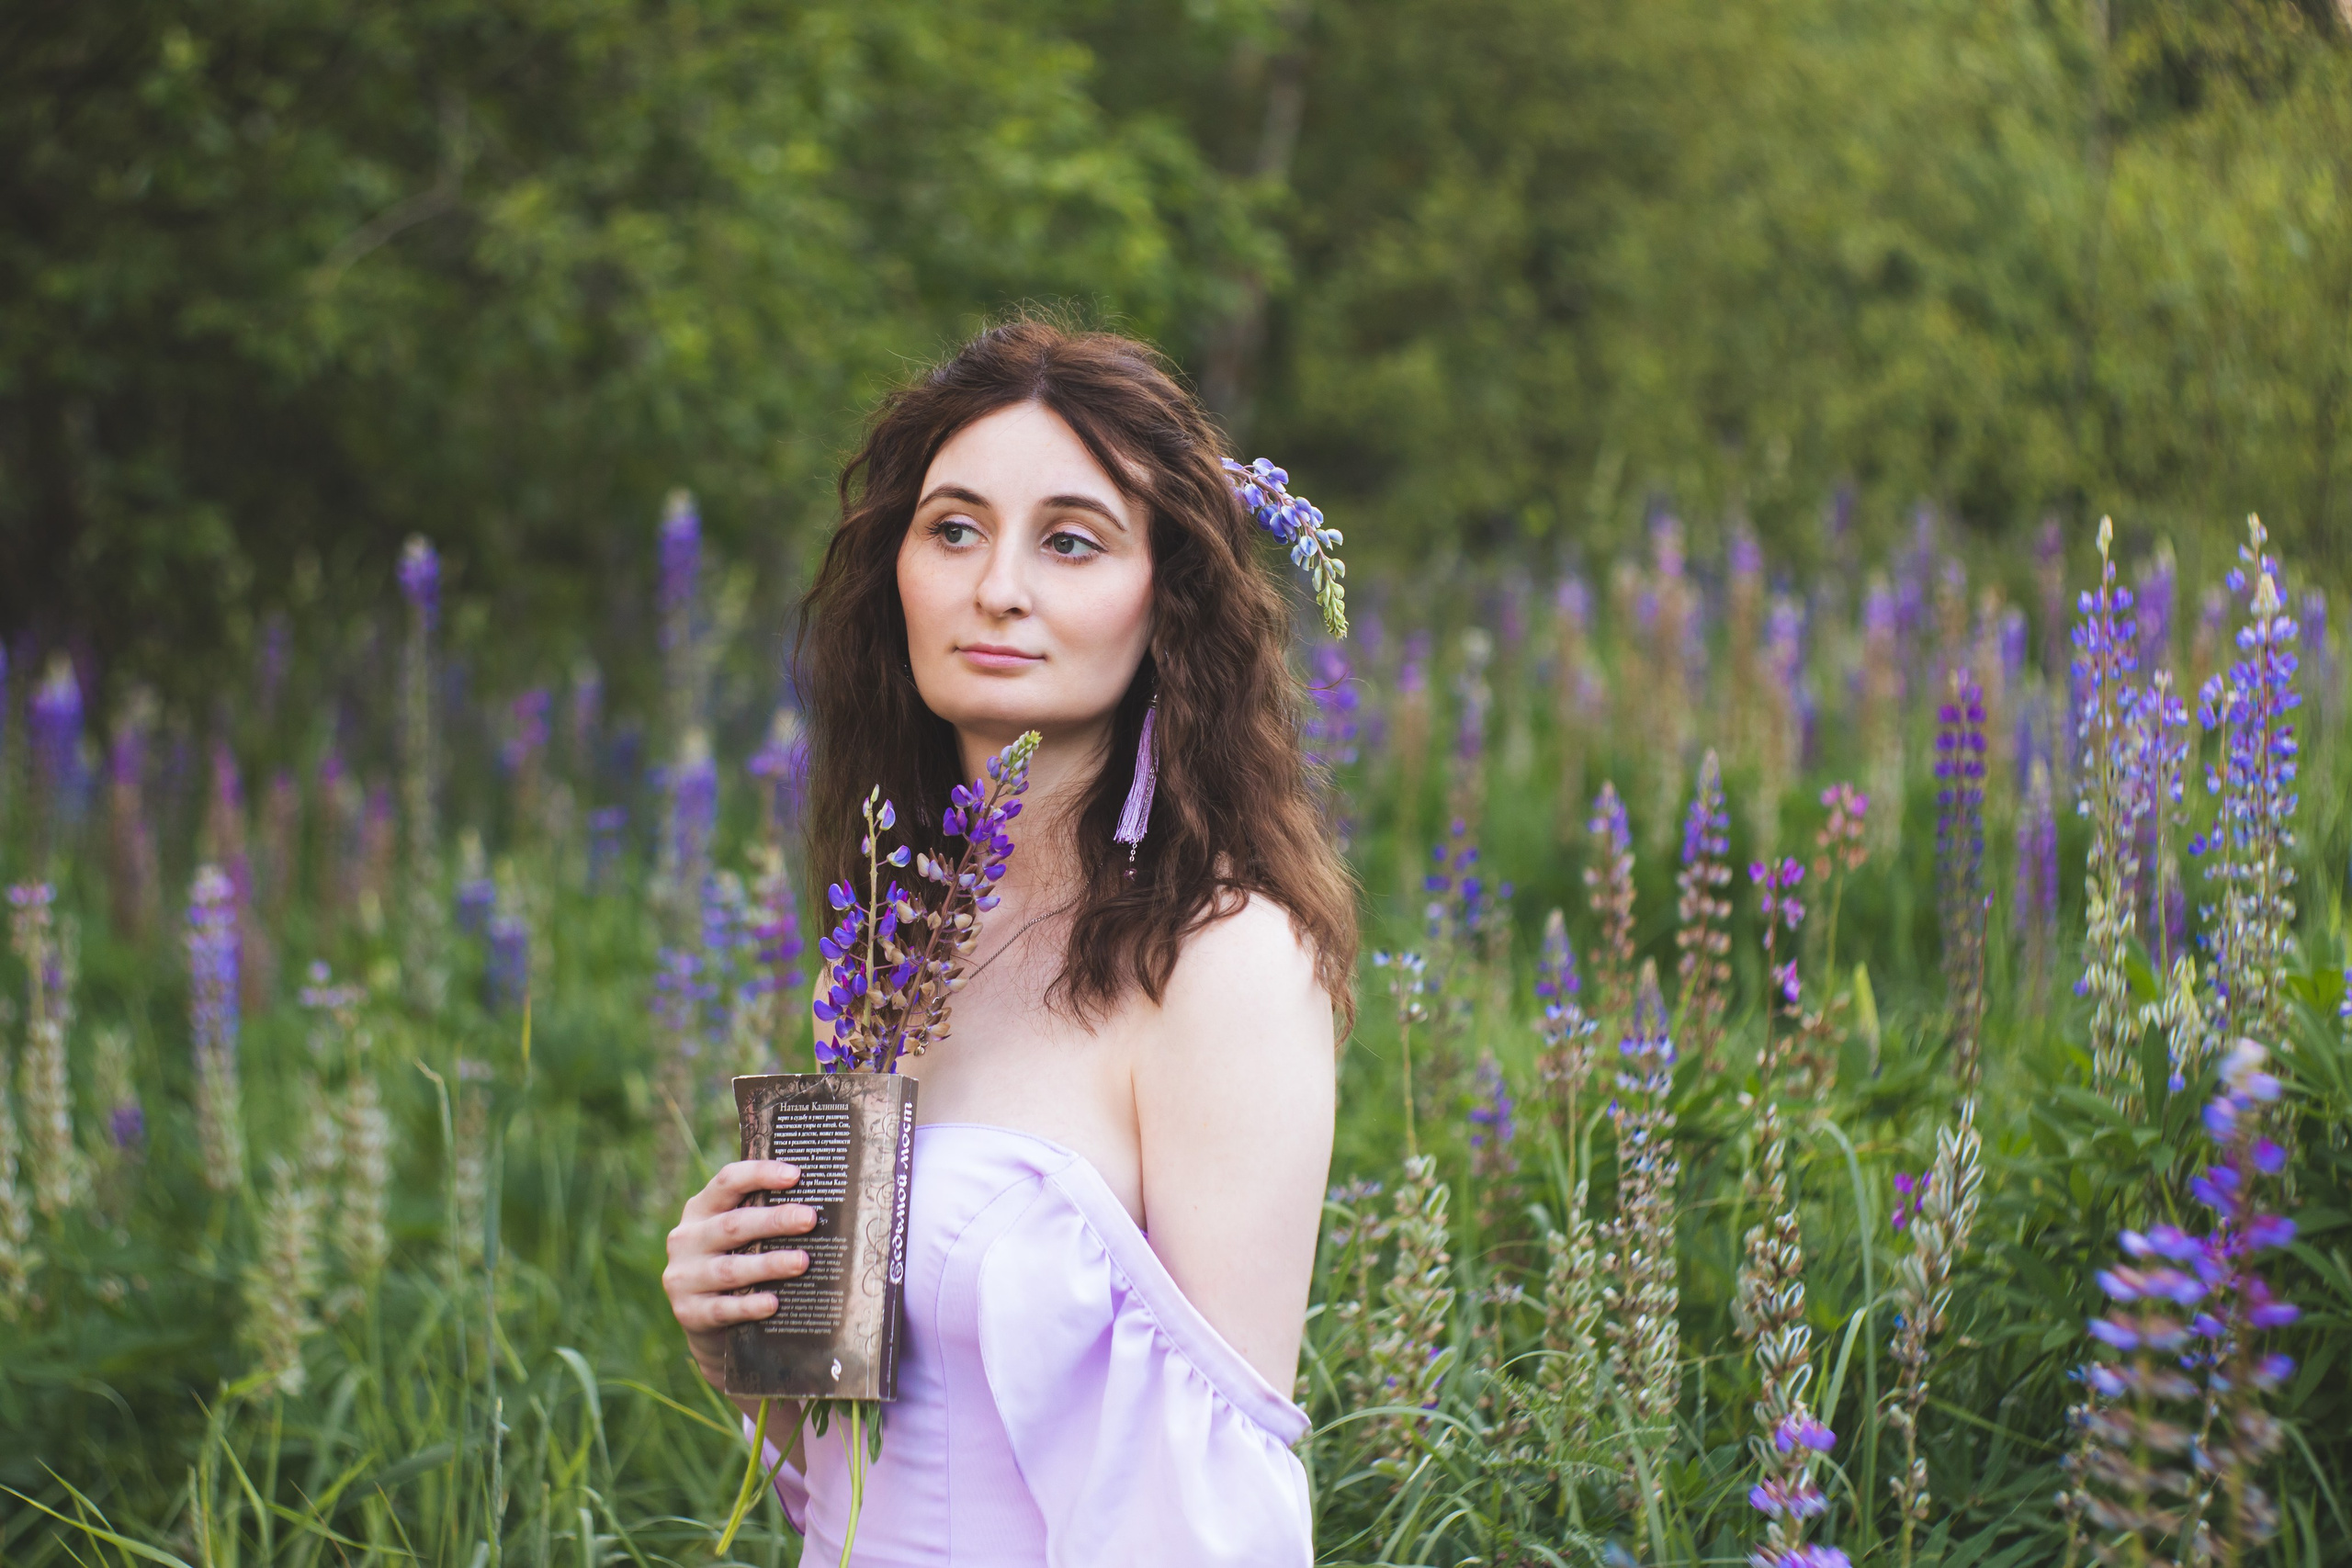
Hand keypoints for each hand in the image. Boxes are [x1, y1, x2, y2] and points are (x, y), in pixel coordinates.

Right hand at [665, 1160, 816, 1394]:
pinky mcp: (689, 1312)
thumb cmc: (732, 1260)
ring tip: (802, 1262)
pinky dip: (749, 1306)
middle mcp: (687, 1239)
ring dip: (768, 1265)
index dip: (760, 1174)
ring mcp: (684, 1277)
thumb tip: (821, 1203)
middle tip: (809, 1219)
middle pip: (733, 1224)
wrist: (701, 1318)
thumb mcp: (736, 1234)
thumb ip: (761, 1215)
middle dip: (774, 1220)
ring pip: (730, 1269)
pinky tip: (774, 1303)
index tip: (795, 1175)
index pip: (727, 1182)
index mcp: (700, 1209)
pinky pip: (722, 1309)